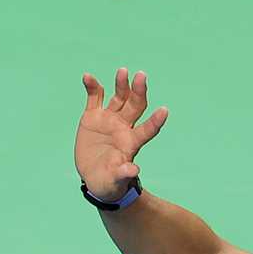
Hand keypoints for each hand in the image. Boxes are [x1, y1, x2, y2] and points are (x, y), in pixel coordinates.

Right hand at [74, 68, 167, 201]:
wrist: (95, 176)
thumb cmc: (111, 182)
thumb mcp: (116, 180)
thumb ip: (123, 173)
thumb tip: (133, 170)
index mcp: (132, 143)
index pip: (148, 129)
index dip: (156, 121)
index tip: (164, 111)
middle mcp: (124, 127)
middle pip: (135, 106)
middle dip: (139, 91)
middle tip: (142, 76)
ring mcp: (109, 120)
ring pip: (118, 98)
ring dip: (121, 84)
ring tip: (123, 71)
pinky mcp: (93, 117)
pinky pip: (94, 98)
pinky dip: (92, 87)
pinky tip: (88, 76)